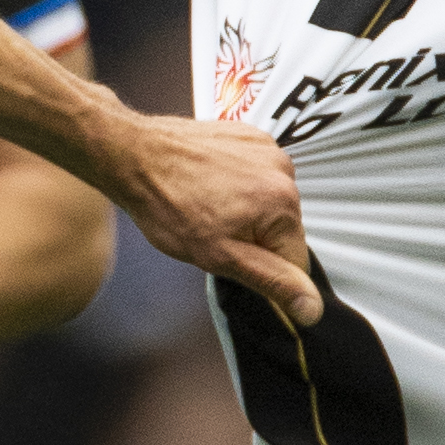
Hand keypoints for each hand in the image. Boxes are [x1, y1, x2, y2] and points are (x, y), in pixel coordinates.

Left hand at [95, 112, 316, 326]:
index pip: (295, 262)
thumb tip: (312, 310)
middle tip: (210, 230)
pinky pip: (255, 174)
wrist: (132, 154)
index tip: (228, 257)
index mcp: (283, 202)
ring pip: (268, 203)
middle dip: (252, 238)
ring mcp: (266, 148)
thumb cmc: (167, 204)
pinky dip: (236, 183)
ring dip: (244, 211)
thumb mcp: (219, 256)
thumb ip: (271, 281)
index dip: (261, 270)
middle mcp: (283, 170)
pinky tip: (206, 183)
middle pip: (282, 229)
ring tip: (205, 204)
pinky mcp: (249, 135)